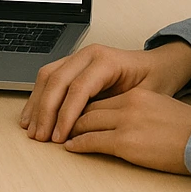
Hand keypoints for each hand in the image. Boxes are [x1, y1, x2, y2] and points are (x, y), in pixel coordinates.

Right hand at [20, 40, 190, 142]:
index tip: (59, 137)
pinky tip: (33, 115)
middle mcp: (88, 54)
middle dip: (46, 111)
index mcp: (106, 60)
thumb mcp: (144, 97)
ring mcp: (78, 57)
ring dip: (37, 104)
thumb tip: (90, 130)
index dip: (65, 114)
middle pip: (57, 80)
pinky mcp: (72, 64)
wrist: (159, 65)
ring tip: (32, 129)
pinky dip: (39, 97)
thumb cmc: (154, 80)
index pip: (78, 88)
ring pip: (47, 76)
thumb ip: (116, 110)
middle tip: (41, 136)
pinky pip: (49, 77)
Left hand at [66, 88, 190, 173]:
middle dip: (66, 115)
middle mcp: (128, 104)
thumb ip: (136, 109)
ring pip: (85, 121)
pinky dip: (78, 144)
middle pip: (87, 107)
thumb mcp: (158, 109)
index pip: (97, 97)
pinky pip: (92, 141)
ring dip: (67, 129)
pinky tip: (70, 147)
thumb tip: (117, 119)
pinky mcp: (126, 141)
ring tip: (56, 135)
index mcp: (136, 95)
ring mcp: (126, 122)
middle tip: (52, 122)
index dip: (78, 105)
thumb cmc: (187, 130)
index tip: (67, 111)